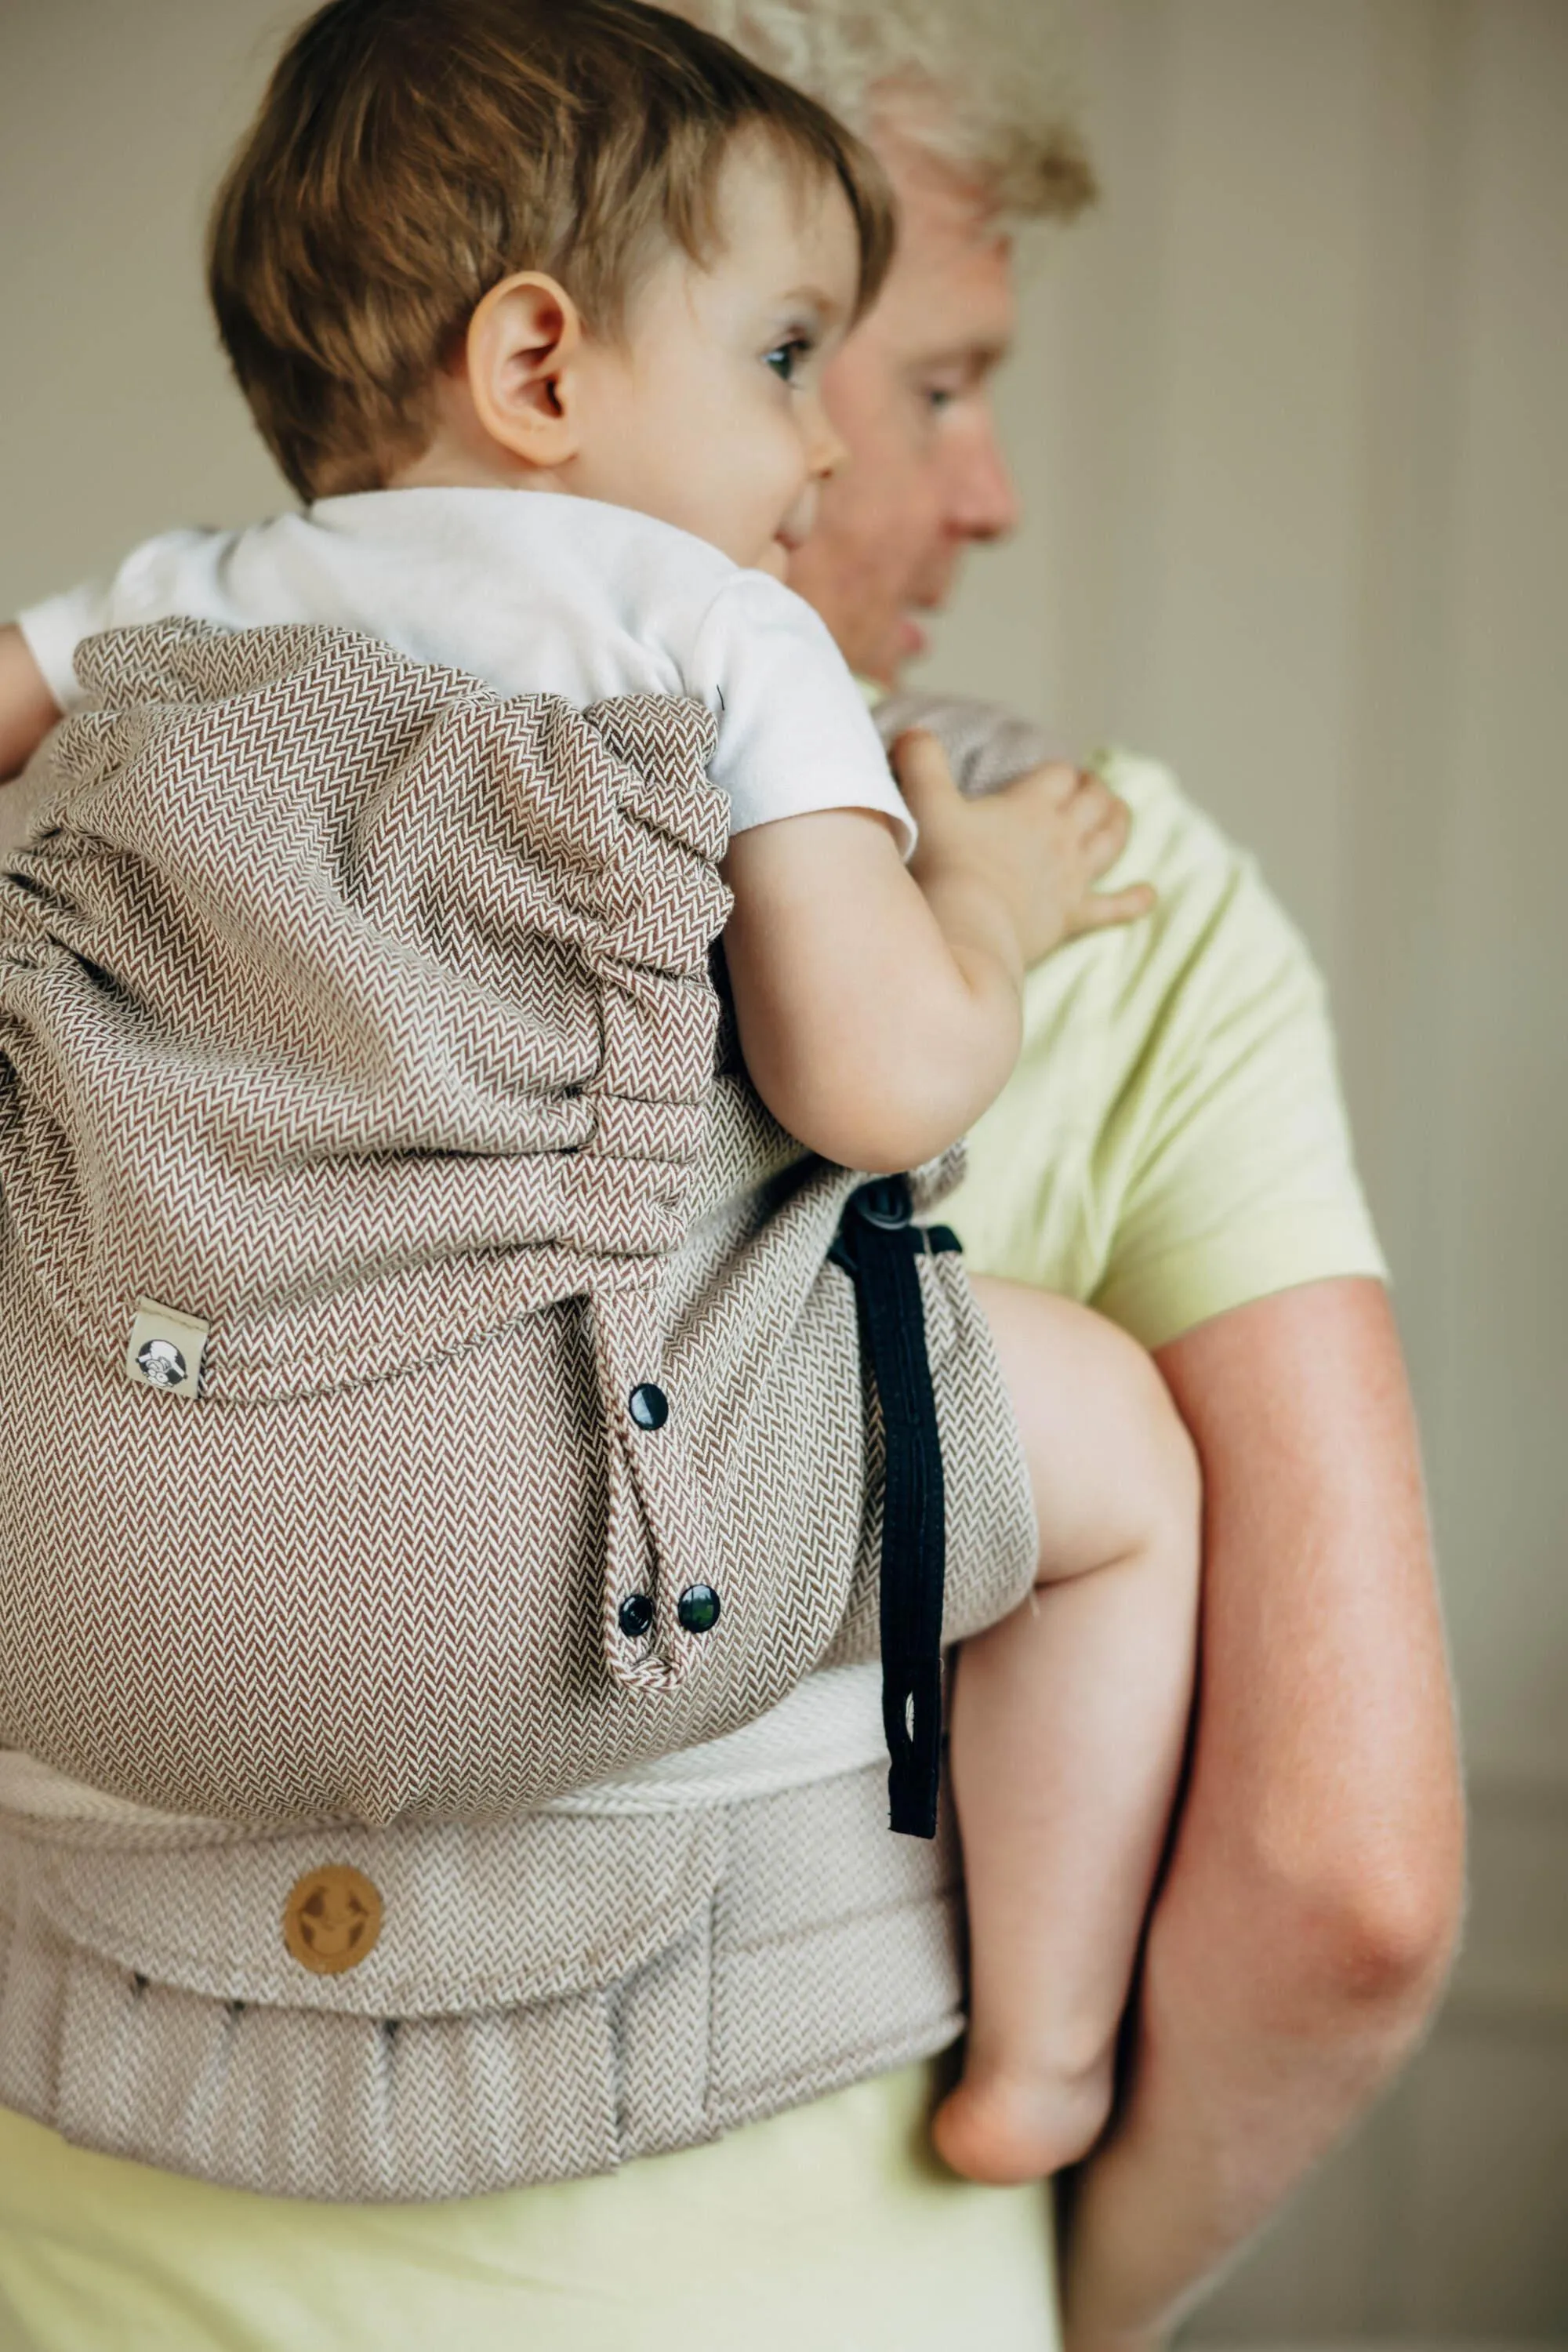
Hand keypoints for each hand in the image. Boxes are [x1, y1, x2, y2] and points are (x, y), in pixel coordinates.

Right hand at [894, 728, 1154, 969]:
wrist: (968, 928)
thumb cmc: (947, 866)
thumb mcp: (926, 805)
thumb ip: (921, 763)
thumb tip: (912, 733)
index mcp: (1030, 807)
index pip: (1059, 775)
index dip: (1060, 772)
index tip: (1056, 775)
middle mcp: (1060, 837)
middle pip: (1094, 802)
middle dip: (1096, 791)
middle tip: (1092, 789)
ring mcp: (1071, 878)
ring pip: (1110, 842)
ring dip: (1118, 825)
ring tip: (1119, 816)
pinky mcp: (1072, 916)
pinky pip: (1113, 906)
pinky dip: (1133, 900)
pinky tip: (1149, 895)